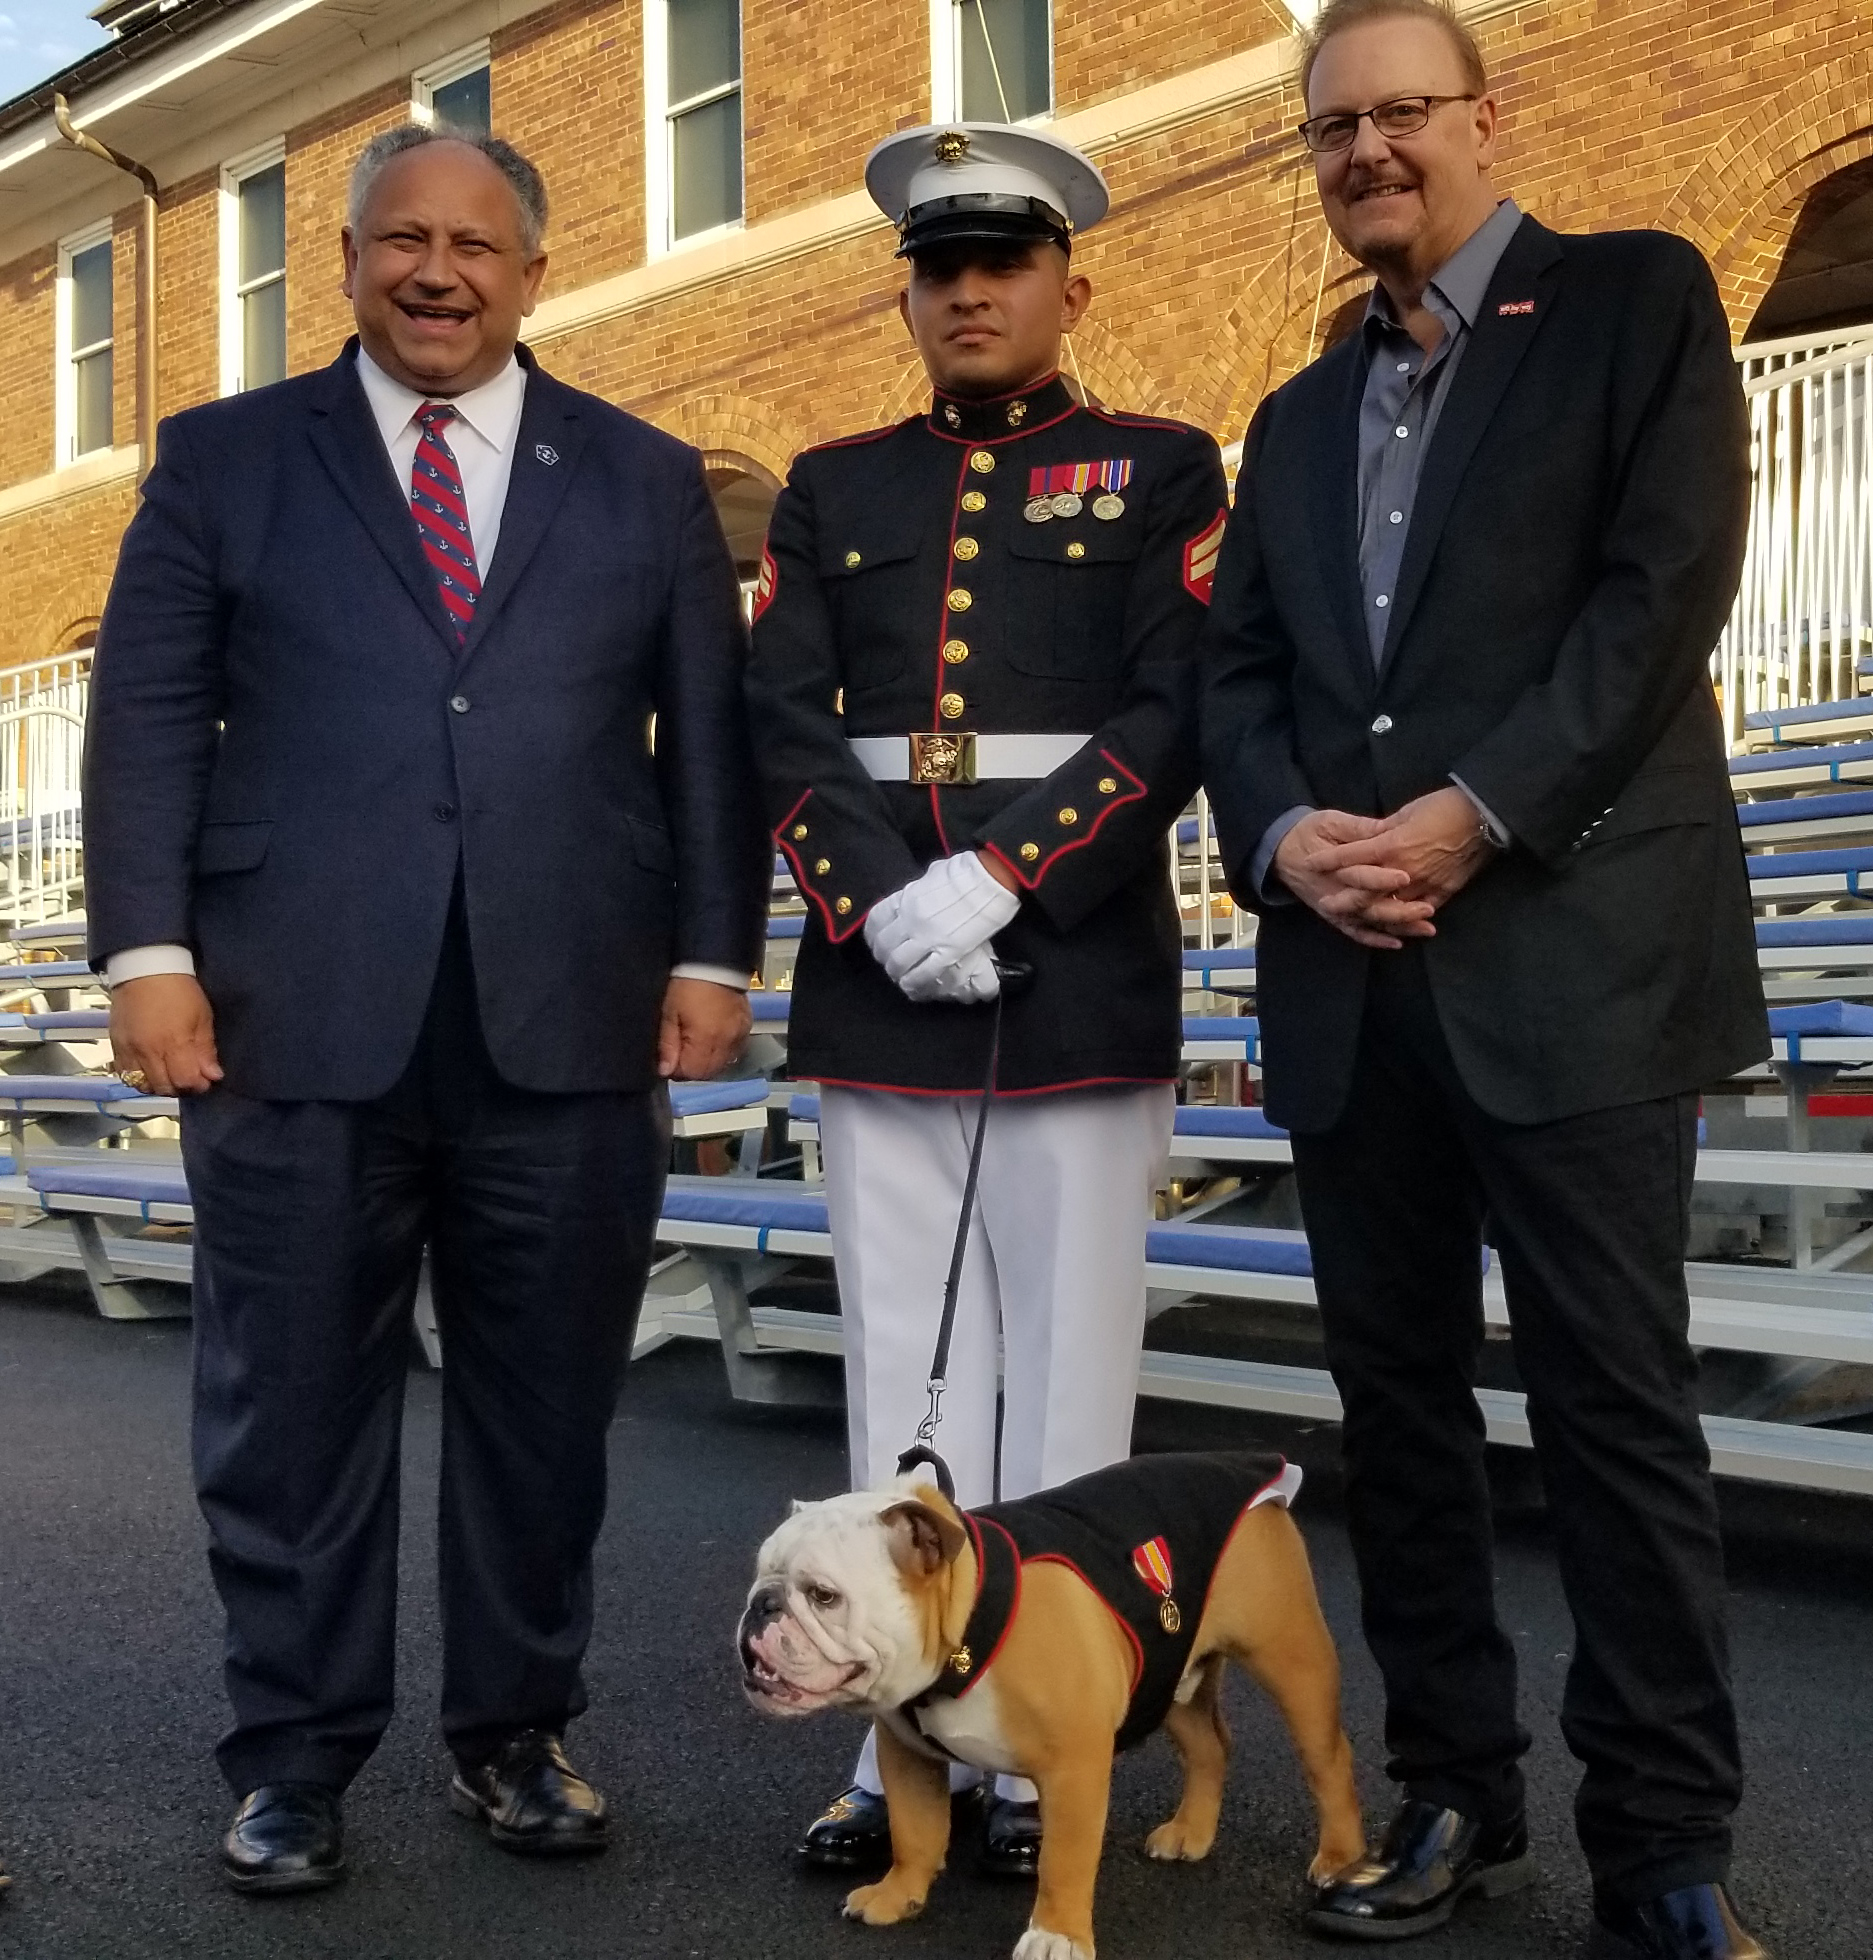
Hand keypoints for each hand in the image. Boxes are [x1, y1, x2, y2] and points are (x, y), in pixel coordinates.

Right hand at [109, 973, 223, 1094]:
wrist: (145, 970)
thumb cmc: (178, 990)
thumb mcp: (202, 1018)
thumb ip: (206, 1050)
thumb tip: (213, 1075)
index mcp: (173, 1043)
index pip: (185, 1081)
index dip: (198, 1085)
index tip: (206, 1080)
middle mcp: (147, 1051)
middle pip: (164, 1088)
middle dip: (180, 1087)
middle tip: (190, 1077)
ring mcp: (129, 1050)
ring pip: (142, 1085)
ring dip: (159, 1085)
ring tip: (171, 1074)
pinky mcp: (116, 1046)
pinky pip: (123, 1074)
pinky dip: (139, 1078)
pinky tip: (151, 1070)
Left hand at [658, 977, 751, 1079]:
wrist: (713, 962)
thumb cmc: (686, 986)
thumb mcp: (669, 1013)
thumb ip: (667, 1045)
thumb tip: (665, 1071)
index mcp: (706, 1039)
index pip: (693, 1073)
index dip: (677, 1070)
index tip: (669, 1060)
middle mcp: (726, 1042)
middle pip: (709, 1072)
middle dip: (692, 1068)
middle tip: (680, 1054)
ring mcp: (739, 1035)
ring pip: (722, 1064)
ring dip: (707, 1062)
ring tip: (695, 1046)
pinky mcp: (746, 1027)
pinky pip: (734, 1051)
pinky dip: (722, 1051)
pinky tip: (712, 1040)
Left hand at [864, 853, 1019, 1002]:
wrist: (991, 878)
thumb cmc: (966, 871)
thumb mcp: (933, 875)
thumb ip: (921, 888)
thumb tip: (919, 892)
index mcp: (907, 898)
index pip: (876, 921)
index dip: (874, 936)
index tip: (877, 943)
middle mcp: (911, 918)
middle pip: (885, 946)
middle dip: (885, 959)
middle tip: (891, 964)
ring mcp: (927, 936)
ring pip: (899, 963)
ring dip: (898, 974)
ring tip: (902, 979)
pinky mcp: (948, 951)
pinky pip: (923, 973)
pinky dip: (916, 983)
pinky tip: (916, 987)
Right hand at [1273, 809, 1437, 949]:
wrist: (1280, 852)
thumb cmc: (1307, 833)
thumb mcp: (1330, 822)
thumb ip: (1358, 828)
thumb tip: (1387, 828)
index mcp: (1333, 868)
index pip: (1360, 875)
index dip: (1382, 878)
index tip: (1406, 877)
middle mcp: (1334, 893)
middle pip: (1369, 906)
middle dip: (1400, 910)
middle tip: (1427, 910)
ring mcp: (1334, 908)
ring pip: (1368, 922)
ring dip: (1397, 927)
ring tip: (1426, 928)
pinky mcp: (1334, 916)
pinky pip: (1356, 932)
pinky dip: (1376, 939)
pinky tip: (1398, 942)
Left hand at [1306, 787, 1498, 912]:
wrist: (1485, 816)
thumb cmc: (1445, 807)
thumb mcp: (1407, 812)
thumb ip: (1384, 829)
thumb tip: (1369, 837)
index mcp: (1391, 845)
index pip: (1351, 856)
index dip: (1328, 860)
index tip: (1310, 863)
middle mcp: (1403, 869)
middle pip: (1365, 891)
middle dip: (1344, 899)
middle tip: (1327, 904)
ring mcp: (1423, 884)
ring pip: (1390, 908)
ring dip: (1371, 915)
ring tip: (1356, 919)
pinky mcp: (1443, 892)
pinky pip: (1418, 913)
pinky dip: (1405, 921)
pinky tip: (1395, 928)